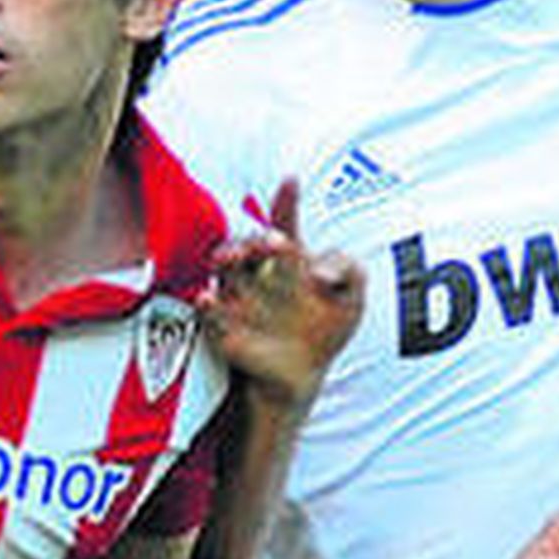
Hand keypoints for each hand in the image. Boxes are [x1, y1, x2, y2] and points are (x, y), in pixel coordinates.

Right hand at [201, 180, 363, 408]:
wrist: (300, 377)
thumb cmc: (325, 329)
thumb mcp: (351, 298)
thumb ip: (349, 271)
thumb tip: (318, 271)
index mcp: (288, 258)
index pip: (285, 222)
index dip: (287, 201)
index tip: (291, 182)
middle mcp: (259, 271)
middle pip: (250, 242)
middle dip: (258, 238)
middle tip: (277, 241)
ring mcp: (238, 297)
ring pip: (225, 267)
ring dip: (227, 257)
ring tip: (231, 256)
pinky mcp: (224, 327)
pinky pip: (209, 312)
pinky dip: (207, 304)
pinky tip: (208, 297)